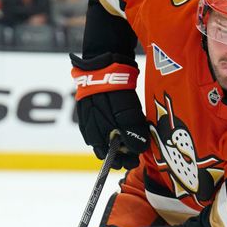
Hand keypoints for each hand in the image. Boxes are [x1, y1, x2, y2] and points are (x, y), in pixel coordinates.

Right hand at [70, 52, 148, 169]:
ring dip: (117, 141)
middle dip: (120, 153)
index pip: (107, 157)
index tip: (133, 161)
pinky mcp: (91, 105)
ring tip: (131, 141)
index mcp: (95, 135)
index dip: (122, 161)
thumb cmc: (114, 92)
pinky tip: (122, 125)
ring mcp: (88, 117)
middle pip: (105, 148)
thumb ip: (132, 135)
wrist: (103, 65)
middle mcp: (89, 129)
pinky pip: (102, 123)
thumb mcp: (127, 116)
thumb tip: (138, 150)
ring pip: (104, 136)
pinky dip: (112, 128)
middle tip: (134, 155)